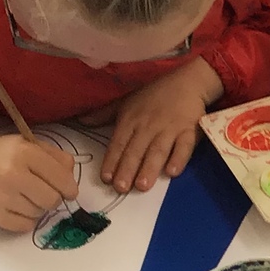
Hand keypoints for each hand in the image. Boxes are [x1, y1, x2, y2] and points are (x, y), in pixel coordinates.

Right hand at [0, 132, 78, 231]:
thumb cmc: (4, 155)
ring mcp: (0, 196)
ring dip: (37, 208)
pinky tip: (17, 206)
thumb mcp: (31, 146)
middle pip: (52, 200)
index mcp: (24, 152)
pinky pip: (25, 226)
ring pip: (38, 214)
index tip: (68, 191)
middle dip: (53, 198)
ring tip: (25, 195)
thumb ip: (57, 159)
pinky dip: (26, 219)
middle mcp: (11, 174)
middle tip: (44, 192)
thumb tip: (71, 183)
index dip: (69, 188)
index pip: (61, 179)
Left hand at [101, 58, 223, 192]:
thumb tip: (79, 121)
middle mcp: (148, 126)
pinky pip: (184, 146)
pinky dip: (179, 158)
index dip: (112, 160)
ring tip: (142, 186)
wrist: (188, 82)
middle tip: (121, 188)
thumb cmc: (154, 94)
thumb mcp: (126, 101)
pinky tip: (172, 172)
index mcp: (131, 119)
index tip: (106, 178)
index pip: (119, 143)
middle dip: (128, 169)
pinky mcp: (190, 131)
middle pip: (136, 150)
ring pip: (158, 150)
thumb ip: (104, 114)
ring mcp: (170, 128)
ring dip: (150, 168)